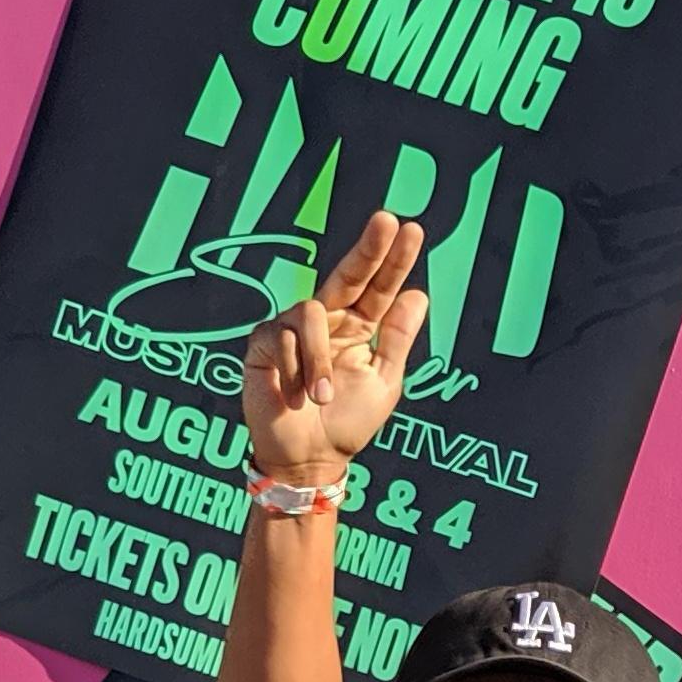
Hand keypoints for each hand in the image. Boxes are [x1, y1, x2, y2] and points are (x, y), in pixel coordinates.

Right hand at [241, 209, 430, 487]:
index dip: (394, 260)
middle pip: (347, 274)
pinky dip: (293, 372)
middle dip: (368, 248)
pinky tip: (293, 397)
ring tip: (322, 397)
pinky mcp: (263, 342)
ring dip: (319, 360)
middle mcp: (326, 321)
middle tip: (387, 221)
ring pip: (310, 313)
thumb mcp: (381, 383)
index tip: (412, 230)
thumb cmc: (344, 424)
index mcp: (357, 328)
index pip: (378, 287)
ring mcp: (292, 328)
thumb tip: (418, 294)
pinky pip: (281, 339)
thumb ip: (396, 340)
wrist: (306, 460)